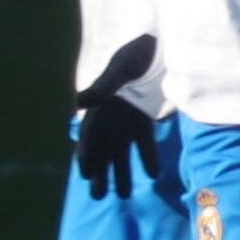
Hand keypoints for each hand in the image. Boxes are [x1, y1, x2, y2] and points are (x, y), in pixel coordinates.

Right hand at [71, 35, 158, 199]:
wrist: (161, 42)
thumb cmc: (137, 51)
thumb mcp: (120, 68)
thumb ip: (103, 87)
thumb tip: (78, 102)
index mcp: (101, 105)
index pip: (90, 135)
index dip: (87, 154)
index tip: (85, 175)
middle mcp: (111, 115)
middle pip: (103, 148)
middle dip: (101, 172)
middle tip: (99, 198)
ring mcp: (127, 117)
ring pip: (121, 150)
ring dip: (122, 170)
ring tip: (122, 195)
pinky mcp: (145, 117)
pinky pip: (144, 142)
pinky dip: (148, 157)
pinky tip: (153, 175)